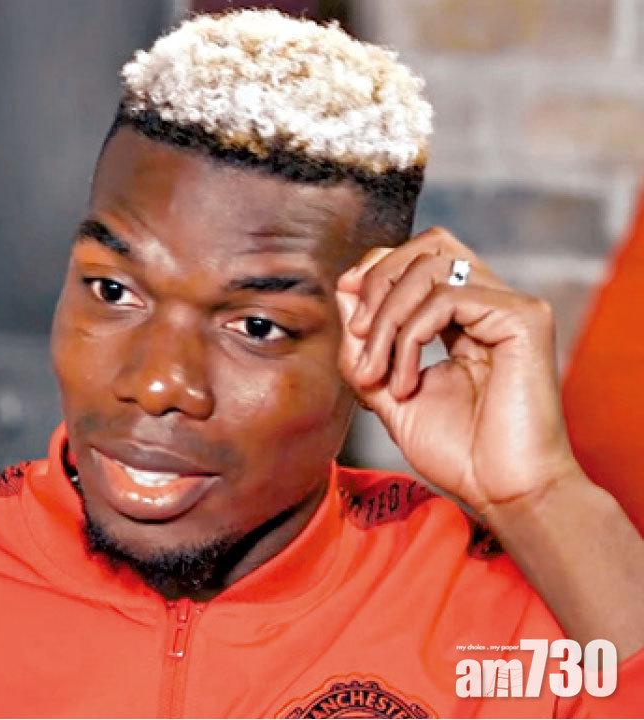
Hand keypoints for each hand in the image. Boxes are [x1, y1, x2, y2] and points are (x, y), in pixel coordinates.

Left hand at [335, 227, 583, 517]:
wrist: (502, 493)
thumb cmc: (457, 451)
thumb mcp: (388, 389)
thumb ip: (366, 341)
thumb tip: (346, 287)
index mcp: (466, 316)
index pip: (418, 258)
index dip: (375, 274)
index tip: (351, 323)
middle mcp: (491, 303)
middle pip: (427, 245)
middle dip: (378, 285)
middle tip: (360, 341)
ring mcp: (511, 307)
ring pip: (431, 267)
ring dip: (387, 319)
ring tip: (375, 374)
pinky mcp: (524, 318)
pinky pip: (447, 298)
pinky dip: (410, 337)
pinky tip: (404, 384)